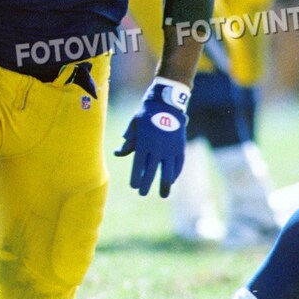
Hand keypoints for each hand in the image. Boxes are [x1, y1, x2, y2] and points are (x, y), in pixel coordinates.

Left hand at [115, 78, 189, 197]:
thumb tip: (118, 153)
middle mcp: (157, 149)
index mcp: (143, 143)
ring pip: (167, 172)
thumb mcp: (134, 124)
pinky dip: (175, 173)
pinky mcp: (180, 147)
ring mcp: (170, 149)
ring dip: (165, 185)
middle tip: (142, 194)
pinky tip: (172, 180)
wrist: (167, 103)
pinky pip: (178, 164)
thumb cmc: (146, 114)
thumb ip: (129, 141)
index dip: (136, 178)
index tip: (134, 186)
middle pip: (151, 172)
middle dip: (147, 184)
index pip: (138, 166)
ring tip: (163, 195)